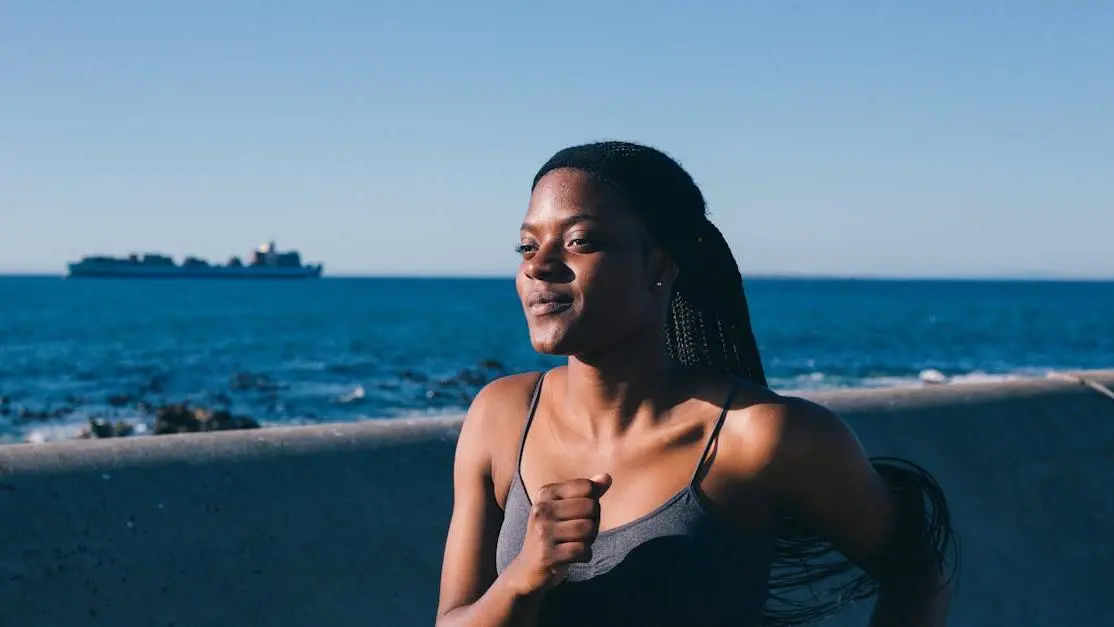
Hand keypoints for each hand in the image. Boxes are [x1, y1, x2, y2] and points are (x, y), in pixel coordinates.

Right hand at [507, 473, 611, 594]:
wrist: (527, 569)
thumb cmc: (552, 534)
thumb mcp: (565, 509)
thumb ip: (587, 493)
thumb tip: (607, 477)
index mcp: (545, 493)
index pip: (587, 487)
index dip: (593, 502)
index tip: (582, 514)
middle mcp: (541, 509)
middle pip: (590, 507)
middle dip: (594, 522)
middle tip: (583, 533)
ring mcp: (542, 532)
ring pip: (588, 529)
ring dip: (590, 540)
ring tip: (578, 544)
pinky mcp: (547, 555)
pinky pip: (582, 550)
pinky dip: (586, 555)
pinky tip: (576, 557)